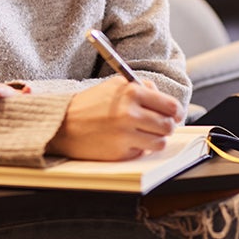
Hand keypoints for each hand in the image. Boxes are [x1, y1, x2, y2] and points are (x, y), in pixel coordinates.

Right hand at [46, 76, 181, 160]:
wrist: (63, 124)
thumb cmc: (89, 104)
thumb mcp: (115, 86)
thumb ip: (142, 88)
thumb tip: (165, 100)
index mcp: (131, 92)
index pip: (170, 105)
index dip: (176, 112)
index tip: (174, 115)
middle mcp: (130, 113)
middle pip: (168, 126)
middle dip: (166, 126)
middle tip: (158, 125)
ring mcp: (126, 135)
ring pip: (160, 142)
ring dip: (155, 140)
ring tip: (143, 134)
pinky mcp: (120, 152)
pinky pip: (142, 152)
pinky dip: (138, 148)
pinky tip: (126, 141)